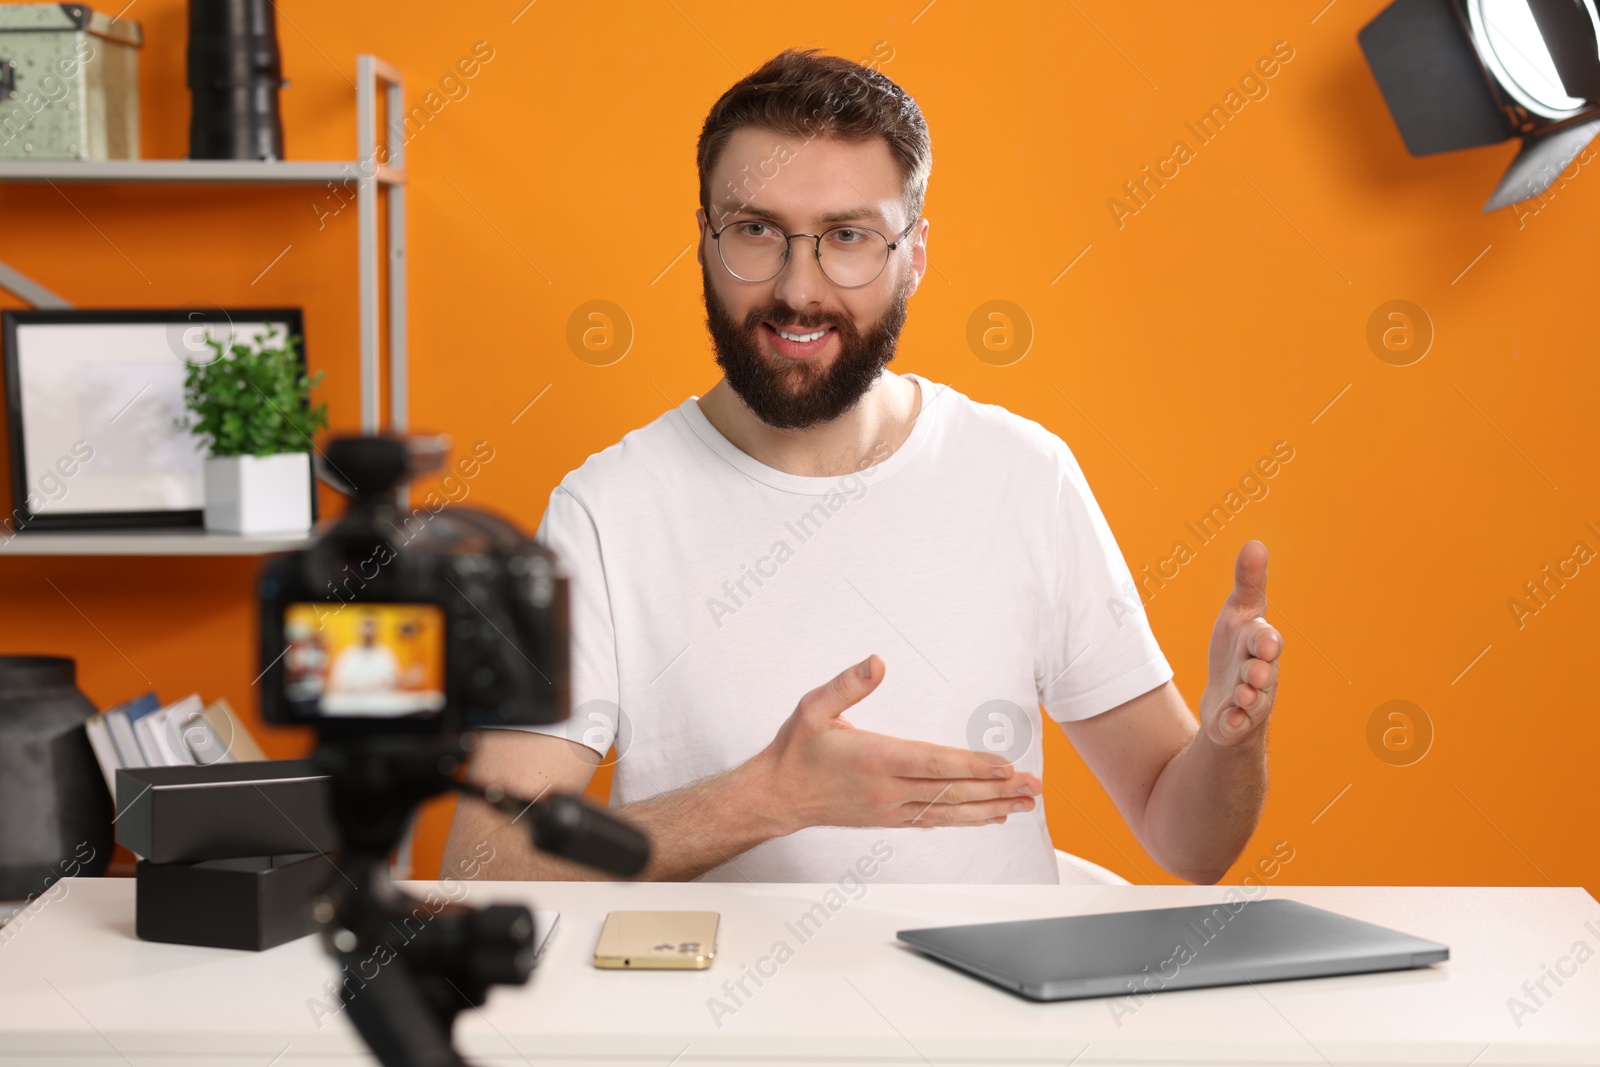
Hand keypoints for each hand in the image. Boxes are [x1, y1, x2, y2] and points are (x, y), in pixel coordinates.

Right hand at [752, 654, 1040, 833]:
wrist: (777, 796)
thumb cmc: (797, 749)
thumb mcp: (813, 707)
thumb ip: (847, 685)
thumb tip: (877, 661)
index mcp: (875, 759)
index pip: (933, 763)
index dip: (971, 765)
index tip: (1004, 765)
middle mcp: (888, 789)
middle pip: (953, 791)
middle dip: (998, 788)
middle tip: (1034, 785)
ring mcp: (892, 808)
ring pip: (951, 811)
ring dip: (992, 806)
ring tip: (1026, 803)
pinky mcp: (891, 819)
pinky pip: (936, 820)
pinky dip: (967, 820)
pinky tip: (991, 816)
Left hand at [1200, 540, 1282, 747]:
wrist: (1227, 699)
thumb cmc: (1237, 649)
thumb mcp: (1239, 613)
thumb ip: (1248, 582)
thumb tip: (1255, 543)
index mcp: (1259, 644)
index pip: (1265, 639)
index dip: (1265, 640)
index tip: (1265, 641)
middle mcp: (1261, 672)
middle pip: (1264, 671)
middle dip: (1261, 671)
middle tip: (1254, 672)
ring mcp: (1250, 700)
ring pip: (1253, 700)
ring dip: (1248, 696)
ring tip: (1242, 694)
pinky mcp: (1235, 723)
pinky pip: (1236, 725)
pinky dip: (1233, 723)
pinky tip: (1226, 721)